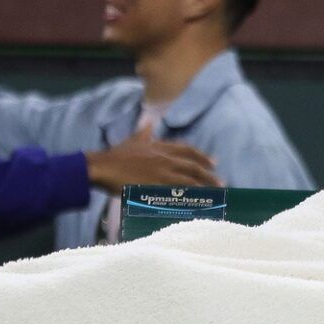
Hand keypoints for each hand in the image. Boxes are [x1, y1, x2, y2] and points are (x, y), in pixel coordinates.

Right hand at [84, 126, 219, 193]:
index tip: (213, 162)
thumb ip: (144, 131)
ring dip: (204, 186)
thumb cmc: (116, 155)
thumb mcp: (133, 139)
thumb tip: (150, 121)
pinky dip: (189, 197)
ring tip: (216, 193)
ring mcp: (161, 172)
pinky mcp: (156, 186)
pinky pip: (177, 193)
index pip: (187, 150)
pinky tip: (198, 202)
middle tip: (221, 181)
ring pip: (189, 180)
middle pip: (193, 166)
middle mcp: (164, 158)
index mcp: (160, 146)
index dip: (202, 156)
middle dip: (209, 174)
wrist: (102, 166)